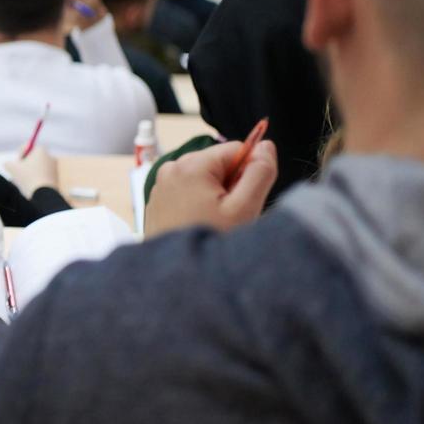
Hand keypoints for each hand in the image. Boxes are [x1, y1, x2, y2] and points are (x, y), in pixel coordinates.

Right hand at [7, 147, 58, 198]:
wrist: (44, 194)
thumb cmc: (28, 178)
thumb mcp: (13, 169)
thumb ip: (8, 164)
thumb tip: (7, 164)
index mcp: (41, 150)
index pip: (28, 147)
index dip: (20, 153)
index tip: (17, 162)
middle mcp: (49, 156)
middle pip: (33, 157)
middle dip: (25, 163)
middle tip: (18, 171)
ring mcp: (54, 168)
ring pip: (37, 167)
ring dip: (30, 172)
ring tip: (24, 181)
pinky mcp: (55, 178)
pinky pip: (43, 176)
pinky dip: (36, 179)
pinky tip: (32, 187)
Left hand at [146, 140, 277, 237]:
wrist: (177, 279)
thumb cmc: (210, 242)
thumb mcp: (244, 208)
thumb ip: (259, 172)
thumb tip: (265, 145)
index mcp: (191, 165)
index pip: (236, 150)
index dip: (248, 173)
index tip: (244, 199)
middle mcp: (171, 169)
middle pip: (218, 164)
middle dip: (230, 186)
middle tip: (228, 216)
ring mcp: (161, 185)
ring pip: (204, 180)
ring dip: (216, 197)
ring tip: (214, 224)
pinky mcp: (157, 201)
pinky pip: (188, 192)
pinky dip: (199, 205)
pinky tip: (199, 226)